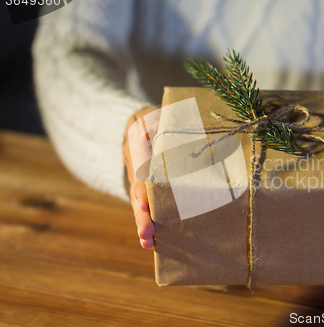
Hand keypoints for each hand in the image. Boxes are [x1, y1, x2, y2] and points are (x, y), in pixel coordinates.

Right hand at [123, 106, 159, 248]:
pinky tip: (152, 241)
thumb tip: (151, 132)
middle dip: (141, 213)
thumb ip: (155, 120)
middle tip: (146, 233)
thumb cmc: (156, 117)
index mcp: (136, 146)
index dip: (142, 187)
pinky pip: (145, 204)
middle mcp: (134, 164)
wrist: (143, 123)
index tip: (144, 204)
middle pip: (137, 191)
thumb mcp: (155, 113)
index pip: (139, 167)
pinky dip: (148, 220)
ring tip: (147, 242)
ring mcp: (138, 177)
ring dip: (143, 222)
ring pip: (139, 202)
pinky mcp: (145, 187)